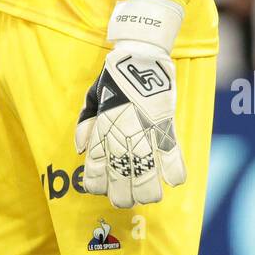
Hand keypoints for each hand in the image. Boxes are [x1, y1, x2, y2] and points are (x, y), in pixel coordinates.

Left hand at [75, 0, 185, 207]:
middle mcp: (122, 136)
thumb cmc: (113, 76)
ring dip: (147, 191)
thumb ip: (85, 123)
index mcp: (102, 130)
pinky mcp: (166, 126)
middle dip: (121, 195)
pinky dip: (175, 172)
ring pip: (146, 174)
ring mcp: (145, 133)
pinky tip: (174, 181)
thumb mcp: (92, 97)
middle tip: (125, 200)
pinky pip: (172, 155)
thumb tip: (79, 149)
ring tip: (149, 197)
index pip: (95, 168)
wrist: (140, 54)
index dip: (98, 185)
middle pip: (120, 178)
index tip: (101, 189)